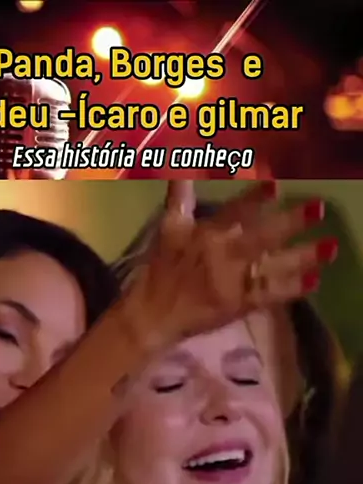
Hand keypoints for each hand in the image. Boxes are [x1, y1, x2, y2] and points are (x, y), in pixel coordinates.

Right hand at [131, 180, 336, 346]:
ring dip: (303, 257)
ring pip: (272, 267)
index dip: (253, 199)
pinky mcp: (239, 305)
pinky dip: (292, 289)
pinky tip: (315, 280)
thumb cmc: (161, 270)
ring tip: (331, 247)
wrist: (154, 315)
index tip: (275, 185)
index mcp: (205, 236)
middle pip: (261, 238)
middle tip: (319, 209)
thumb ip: (180, 198)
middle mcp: (223, 257)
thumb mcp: (168, 230)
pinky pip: (270, 295)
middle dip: (290, 223)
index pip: (232, 214)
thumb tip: (182, 168)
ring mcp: (233, 282)